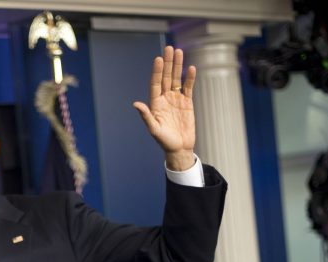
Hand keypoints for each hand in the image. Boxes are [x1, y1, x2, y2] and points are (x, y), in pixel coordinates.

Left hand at [133, 45, 195, 170]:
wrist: (179, 148)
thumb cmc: (164, 141)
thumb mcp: (154, 129)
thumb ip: (146, 116)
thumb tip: (136, 104)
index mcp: (155, 104)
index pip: (156, 84)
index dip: (157, 72)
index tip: (158, 59)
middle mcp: (165, 99)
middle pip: (166, 77)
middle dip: (168, 63)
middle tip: (169, 48)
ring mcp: (176, 100)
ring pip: (177, 79)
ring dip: (178, 66)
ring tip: (179, 51)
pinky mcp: (187, 103)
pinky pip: (188, 88)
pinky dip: (190, 78)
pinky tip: (191, 68)